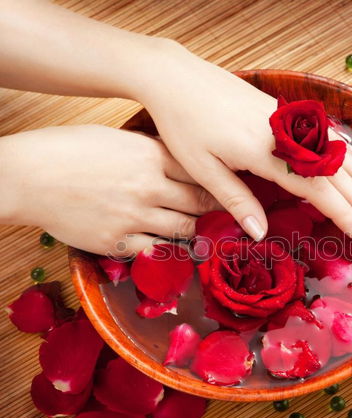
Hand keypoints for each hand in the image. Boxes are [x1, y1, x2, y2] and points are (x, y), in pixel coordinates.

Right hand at [0, 125, 219, 254]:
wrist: (28, 176)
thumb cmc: (69, 150)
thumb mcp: (117, 139)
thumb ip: (151, 153)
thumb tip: (177, 163)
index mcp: (150, 156)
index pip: (201, 173)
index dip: (220, 185)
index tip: (232, 191)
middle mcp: (149, 187)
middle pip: (199, 203)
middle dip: (216, 211)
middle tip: (230, 217)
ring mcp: (134, 217)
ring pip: (184, 230)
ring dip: (198, 232)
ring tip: (209, 235)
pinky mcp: (118, 242)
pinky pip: (157, 252)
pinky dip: (171, 252)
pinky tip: (179, 253)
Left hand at [136, 41, 351, 240]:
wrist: (177, 78)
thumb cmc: (184, 125)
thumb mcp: (204, 169)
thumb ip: (237, 201)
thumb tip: (260, 234)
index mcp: (267, 153)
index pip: (317, 189)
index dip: (341, 213)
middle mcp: (286, 134)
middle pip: (334, 172)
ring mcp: (288, 119)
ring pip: (334, 150)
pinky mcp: (282, 110)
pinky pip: (323, 133)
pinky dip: (342, 150)